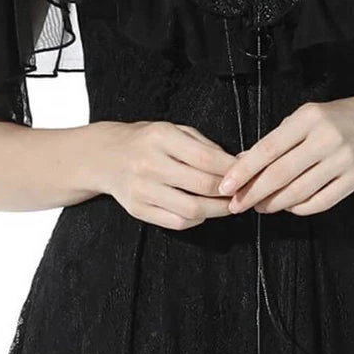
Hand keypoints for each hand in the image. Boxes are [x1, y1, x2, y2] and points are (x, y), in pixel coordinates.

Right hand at [101, 120, 236, 229]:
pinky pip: (176, 223)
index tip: (247, 173)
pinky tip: (204, 211)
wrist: (106, 156)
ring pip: (191, 210)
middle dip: (229, 192)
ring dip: (217, 211)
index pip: (206, 158)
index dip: (231, 169)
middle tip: (243, 193)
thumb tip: (238, 163)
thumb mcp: (175, 130)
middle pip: (202, 186)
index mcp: (161, 137)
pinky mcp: (137, 210)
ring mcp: (142, 189)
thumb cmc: (147, 141)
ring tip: (229, 205)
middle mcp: (149, 163)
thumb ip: (205, 146)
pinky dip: (196, 220)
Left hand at [218, 93, 353, 216]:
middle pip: (282, 173)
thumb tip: (242, 161)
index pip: (269, 148)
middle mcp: (326, 138)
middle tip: (235, 204)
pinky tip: (287, 206)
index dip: (245, 169)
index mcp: (309, 118)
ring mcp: (343, 160)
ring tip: (258, 206)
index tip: (227, 184)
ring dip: (274, 203)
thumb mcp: (305, 117)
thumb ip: (277, 139)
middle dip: (254, 192)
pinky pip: (321, 202)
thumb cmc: (335, 118)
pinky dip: (299, 208)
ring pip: (300, 191)